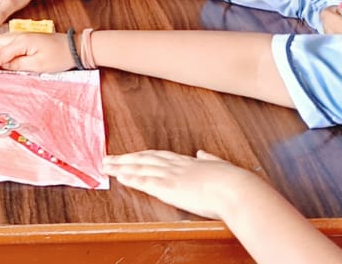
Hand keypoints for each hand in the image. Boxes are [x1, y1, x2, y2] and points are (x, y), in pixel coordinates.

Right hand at [0, 32, 75, 73]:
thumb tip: (2, 66)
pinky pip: (9, 44)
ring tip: (18, 65)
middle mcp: (18, 35)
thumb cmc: (59, 56)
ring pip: (0, 43)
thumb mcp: (38, 66)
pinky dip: (8, 53)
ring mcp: (21, 35)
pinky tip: (19, 60)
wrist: (74, 47)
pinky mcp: (25, 38)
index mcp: (20, 41)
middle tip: (8, 68)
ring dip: (2, 55)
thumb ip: (16, 65)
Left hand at [103, 150, 261, 220]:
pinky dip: (130, 178)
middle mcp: (176, 166)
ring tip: (106, 166)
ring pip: (140, 167)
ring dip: (121, 166)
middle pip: (144, 158)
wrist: (236, 188)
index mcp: (189, 162)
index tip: (131, 154)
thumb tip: (202, 153)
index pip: (159, 156)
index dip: (142, 155)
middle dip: (125, 158)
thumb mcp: (221, 166)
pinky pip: (144, 181)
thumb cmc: (234, 181)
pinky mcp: (169, 188)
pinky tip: (119, 176)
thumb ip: (210, 159)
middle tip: (108, 157)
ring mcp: (171, 176)